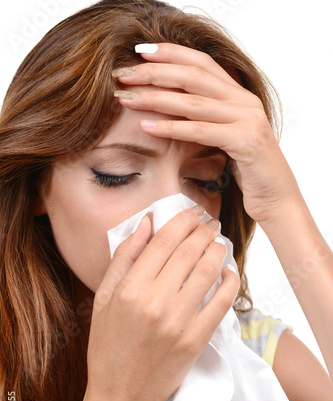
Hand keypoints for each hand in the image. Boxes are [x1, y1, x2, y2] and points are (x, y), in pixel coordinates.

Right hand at [86, 208, 238, 400]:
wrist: (123, 396)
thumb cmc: (109, 347)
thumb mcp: (104, 299)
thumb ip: (123, 258)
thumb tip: (146, 223)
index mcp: (129, 288)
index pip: (164, 241)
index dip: (182, 221)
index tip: (191, 212)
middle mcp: (155, 301)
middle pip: (188, 251)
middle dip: (203, 230)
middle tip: (208, 222)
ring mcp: (179, 321)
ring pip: (208, 271)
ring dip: (217, 250)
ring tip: (218, 241)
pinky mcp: (196, 339)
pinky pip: (222, 302)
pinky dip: (230, 281)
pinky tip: (229, 272)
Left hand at [113, 43, 301, 225]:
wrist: (277, 199)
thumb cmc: (248, 172)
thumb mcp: (226, 139)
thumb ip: (207, 120)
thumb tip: (171, 111)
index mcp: (240, 96)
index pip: (202, 63)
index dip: (171, 53)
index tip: (140, 51)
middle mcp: (245, 101)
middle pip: (194, 75)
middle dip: (155, 72)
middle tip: (123, 75)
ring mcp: (247, 119)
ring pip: (193, 101)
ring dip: (155, 98)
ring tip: (127, 98)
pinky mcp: (245, 141)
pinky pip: (200, 131)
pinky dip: (171, 128)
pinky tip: (146, 127)